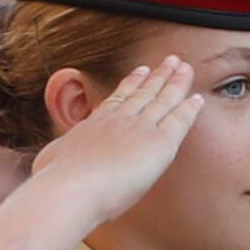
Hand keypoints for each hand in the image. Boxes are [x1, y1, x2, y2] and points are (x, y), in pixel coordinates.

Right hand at [30, 57, 204, 228]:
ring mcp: (138, 128)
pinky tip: (198, 98)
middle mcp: (117, 120)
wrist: (68, 188)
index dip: (131, 84)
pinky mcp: (158, 143)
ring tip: (185, 68)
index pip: (117, 100)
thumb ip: (59, 157)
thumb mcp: (51, 161)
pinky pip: (179, 121)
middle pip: (143, 92)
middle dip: (158, 76)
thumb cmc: (54, 183)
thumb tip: (53, 160)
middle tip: (171, 61)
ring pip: (162, 100)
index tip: (141, 70)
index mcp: (93, 124)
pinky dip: (189, 109)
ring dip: (176, 82)